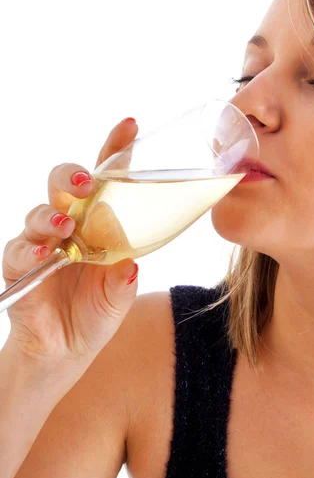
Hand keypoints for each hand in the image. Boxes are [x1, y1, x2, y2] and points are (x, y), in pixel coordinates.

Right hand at [2, 118, 140, 369]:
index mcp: (99, 223)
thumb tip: (130, 266)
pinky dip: (31, 251)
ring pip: (38, 212)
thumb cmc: (96, 313)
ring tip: (64, 226)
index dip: (115, 149)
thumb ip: (124, 280)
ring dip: (49, 215)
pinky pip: (20, 252)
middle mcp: (70, 225)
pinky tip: (46, 255)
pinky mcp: (20, 267)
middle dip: (72, 176)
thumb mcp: (118, 295)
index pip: (107, 178)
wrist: (65, 352)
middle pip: (64, 184)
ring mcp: (43, 243)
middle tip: (87, 182)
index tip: (130, 124)